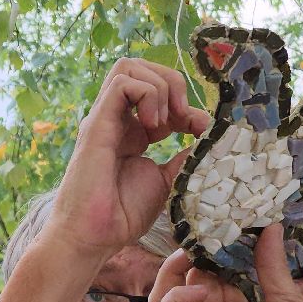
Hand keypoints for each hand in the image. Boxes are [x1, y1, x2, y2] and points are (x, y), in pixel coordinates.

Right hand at [45, 59, 210, 257]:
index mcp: (133, 132)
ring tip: (168, 121)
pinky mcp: (97, 123)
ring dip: (160, 85)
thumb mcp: (166, 180)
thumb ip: (183, 158)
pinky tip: (155, 125)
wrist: (95, 235)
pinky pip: (122, 82)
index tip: (201, 130)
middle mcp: (117, 119)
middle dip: (172, 81)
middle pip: (140, 67)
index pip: (158, 94)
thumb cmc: (123, 213)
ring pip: (129, 66)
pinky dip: (147, 94)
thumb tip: (207, 139)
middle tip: (183, 116)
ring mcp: (105, 118)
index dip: (186, 104)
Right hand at [147, 227, 302, 301]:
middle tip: (200, 234)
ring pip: (163, 296)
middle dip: (186, 254)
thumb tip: (270, 224)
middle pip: (181, 279)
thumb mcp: (285, 298)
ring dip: (169, 272)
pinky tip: (199, 292)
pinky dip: (173, 299)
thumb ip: (272, 264)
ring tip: (186, 254)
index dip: (206, 250)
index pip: (207, 270)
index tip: (217, 226)